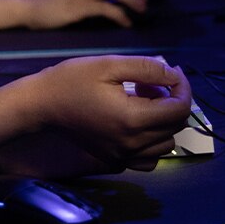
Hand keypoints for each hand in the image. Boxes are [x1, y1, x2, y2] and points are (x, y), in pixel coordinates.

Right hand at [0, 56, 191, 176]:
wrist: (41, 104)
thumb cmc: (71, 80)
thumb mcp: (109, 64)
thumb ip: (147, 68)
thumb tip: (174, 75)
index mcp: (132, 119)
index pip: (179, 109)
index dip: (183, 87)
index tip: (172, 72)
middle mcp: (131, 143)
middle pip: (175, 126)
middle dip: (172, 100)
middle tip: (150, 82)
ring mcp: (123, 155)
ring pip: (166, 143)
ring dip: (164, 121)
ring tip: (143, 101)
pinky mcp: (115, 159)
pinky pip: (149, 159)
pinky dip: (153, 143)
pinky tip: (139, 125)